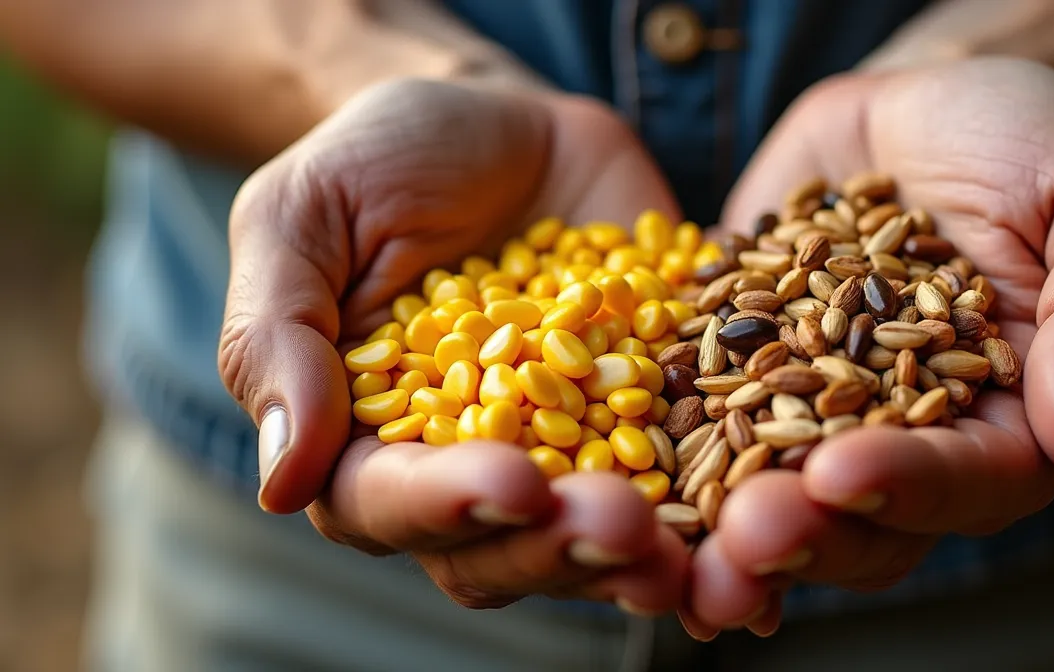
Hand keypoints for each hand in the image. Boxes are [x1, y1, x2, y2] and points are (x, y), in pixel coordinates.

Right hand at [218, 79, 687, 612]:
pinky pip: (691, 470)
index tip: (508, 481)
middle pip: (509, 548)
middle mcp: (476, 467)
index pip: (391, 506)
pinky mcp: (655, 409)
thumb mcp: (298, 220)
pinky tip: (767, 512)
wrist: (497, 121)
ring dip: (649, 555)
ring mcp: (574, 448)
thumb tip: (281, 478)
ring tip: (695, 551)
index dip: (448, 506)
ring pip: (601, 537)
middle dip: (564, 547)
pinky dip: (723, 504)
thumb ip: (277, 338)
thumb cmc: (376, 163)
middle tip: (622, 528)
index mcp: (370, 445)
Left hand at [679, 57, 1053, 636]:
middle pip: (861, 515)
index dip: (907, 485)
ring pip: (773, 492)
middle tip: (743, 535)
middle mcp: (905, 435)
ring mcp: (812, 408)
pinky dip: (666, 453)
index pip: (969, 481)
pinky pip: (699, 416)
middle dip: (801, 531)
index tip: (844, 475)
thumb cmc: (1032, 140)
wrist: (925, 98)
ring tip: (677, 539)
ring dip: (723, 523)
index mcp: (1008, 421)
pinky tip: (627, 484)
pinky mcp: (739, 364)